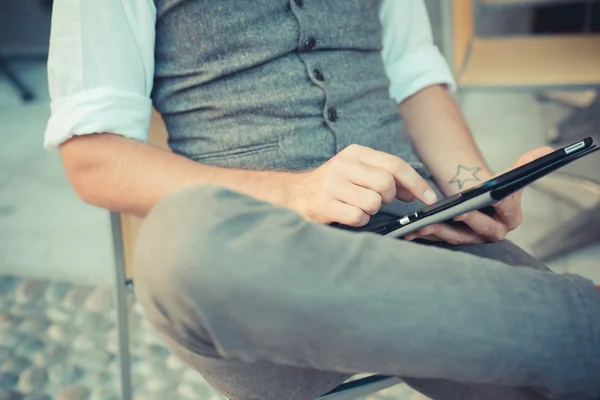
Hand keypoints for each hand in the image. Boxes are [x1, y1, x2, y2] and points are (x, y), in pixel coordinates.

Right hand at [290, 144, 437, 226]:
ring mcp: (333, 184)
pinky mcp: (325, 204)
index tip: (431, 198)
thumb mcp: (358, 172)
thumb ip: (386, 177)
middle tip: (379, 200)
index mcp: (355, 152)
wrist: (295, 193)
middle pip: (386, 184)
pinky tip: (347, 214)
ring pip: (374, 202)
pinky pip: (359, 217)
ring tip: (357, 205)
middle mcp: (343, 165)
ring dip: (371, 210)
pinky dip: (359, 220)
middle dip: (389, 198)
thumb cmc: (334, 184)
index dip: (417, 183)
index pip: (395, 165)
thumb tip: (414, 192)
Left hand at [405, 146, 553, 243]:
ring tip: (425, 223)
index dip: (498, 206)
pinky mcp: (454, 242)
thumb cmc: (492, 187)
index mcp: (511, 219)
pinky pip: (440, 240)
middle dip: (467, 221)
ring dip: (441, 231)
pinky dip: (427, 235)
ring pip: (457, 237)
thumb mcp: (509, 176)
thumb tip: (547, 150)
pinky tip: (413, 230)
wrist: (476, 199)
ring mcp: (473, 240)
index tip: (486, 200)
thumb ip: (526, 165)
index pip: (505, 212)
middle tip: (455, 211)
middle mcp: (494, 234)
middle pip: (480, 229)